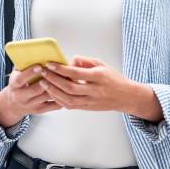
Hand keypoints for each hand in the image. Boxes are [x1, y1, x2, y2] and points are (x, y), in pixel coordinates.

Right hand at [0, 64, 62, 126]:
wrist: (13, 104)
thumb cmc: (18, 84)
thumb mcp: (16, 73)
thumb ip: (23, 64)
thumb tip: (34, 51)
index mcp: (14, 85)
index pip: (20, 79)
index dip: (30, 73)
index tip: (40, 66)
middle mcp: (21, 96)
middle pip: (36, 89)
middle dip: (48, 79)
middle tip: (58, 71)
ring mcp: (31, 104)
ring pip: (47, 96)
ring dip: (57, 86)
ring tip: (67, 78)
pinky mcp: (40, 110)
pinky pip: (53, 105)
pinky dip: (62, 97)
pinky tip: (66, 89)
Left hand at [39, 55, 162, 119]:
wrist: (125, 96)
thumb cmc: (113, 78)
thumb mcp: (102, 64)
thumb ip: (85, 61)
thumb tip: (70, 60)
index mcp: (99, 76)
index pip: (76, 73)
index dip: (61, 69)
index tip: (50, 64)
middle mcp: (95, 90)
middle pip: (70, 87)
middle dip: (54, 80)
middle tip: (43, 73)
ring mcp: (91, 101)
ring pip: (68, 99)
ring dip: (54, 91)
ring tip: (44, 83)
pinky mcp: (88, 108)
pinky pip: (71, 106)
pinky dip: (59, 100)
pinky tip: (52, 93)